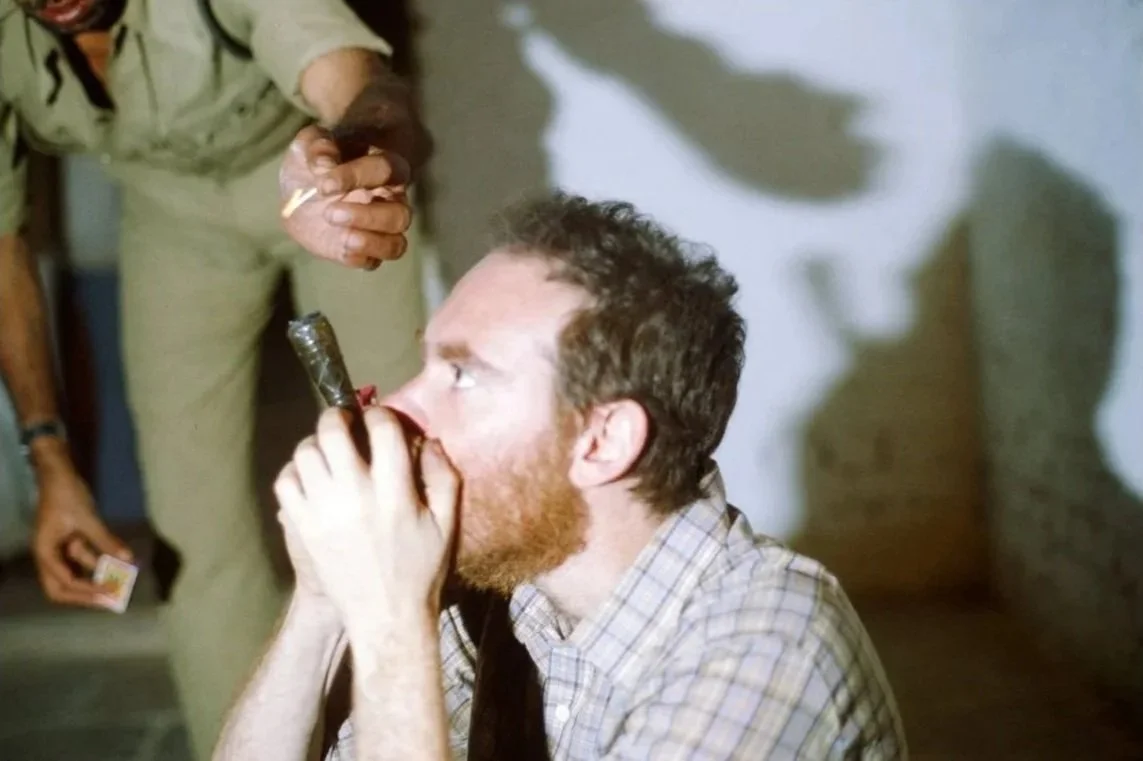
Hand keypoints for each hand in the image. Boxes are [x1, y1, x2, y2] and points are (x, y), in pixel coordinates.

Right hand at [32, 462, 133, 608]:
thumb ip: (106, 541)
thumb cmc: (67, 495)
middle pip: (60, 588)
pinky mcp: (68, 541)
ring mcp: (57, 549)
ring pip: (72, 575)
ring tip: (116, 586)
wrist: (59, 474)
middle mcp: (48, 555)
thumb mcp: (88, 519)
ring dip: (92, 580)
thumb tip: (128, 559)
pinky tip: (116, 566)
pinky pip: (81, 560)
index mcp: (45, 552)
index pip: (65, 582)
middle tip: (109, 600)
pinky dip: (97, 564)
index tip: (110, 593)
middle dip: (84, 595)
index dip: (88, 590)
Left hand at [273, 406, 458, 632]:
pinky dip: (294, 471)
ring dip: (316, 443)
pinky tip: (311, 478)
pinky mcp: (302, 527)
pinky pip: (285, 482)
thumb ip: (442, 476)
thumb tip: (428, 440)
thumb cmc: (421, 570)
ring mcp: (323, 511)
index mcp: (394, 491)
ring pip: (305, 452)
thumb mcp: (446, 523)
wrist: (385, 618)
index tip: (379, 419)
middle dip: (339, 416)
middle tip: (345, 422)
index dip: (380, 414)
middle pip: (333, 430)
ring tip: (328, 450)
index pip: (381, 428)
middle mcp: (355, 495)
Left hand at [279, 125, 413, 270]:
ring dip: (371, 242)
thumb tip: (323, 164)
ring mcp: (381, 230)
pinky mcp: (365, 251)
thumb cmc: (312, 164)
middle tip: (330, 213)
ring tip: (343, 238)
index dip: (356, 176)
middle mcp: (391, 201)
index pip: (385, 169)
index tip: (323, 185)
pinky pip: (374, 261)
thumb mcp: (308, 145)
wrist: (296, 196)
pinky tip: (340, 247)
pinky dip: (359, 257)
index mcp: (383, 167)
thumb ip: (317, 146)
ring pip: (396, 244)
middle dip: (368, 217)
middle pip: (400, 215)